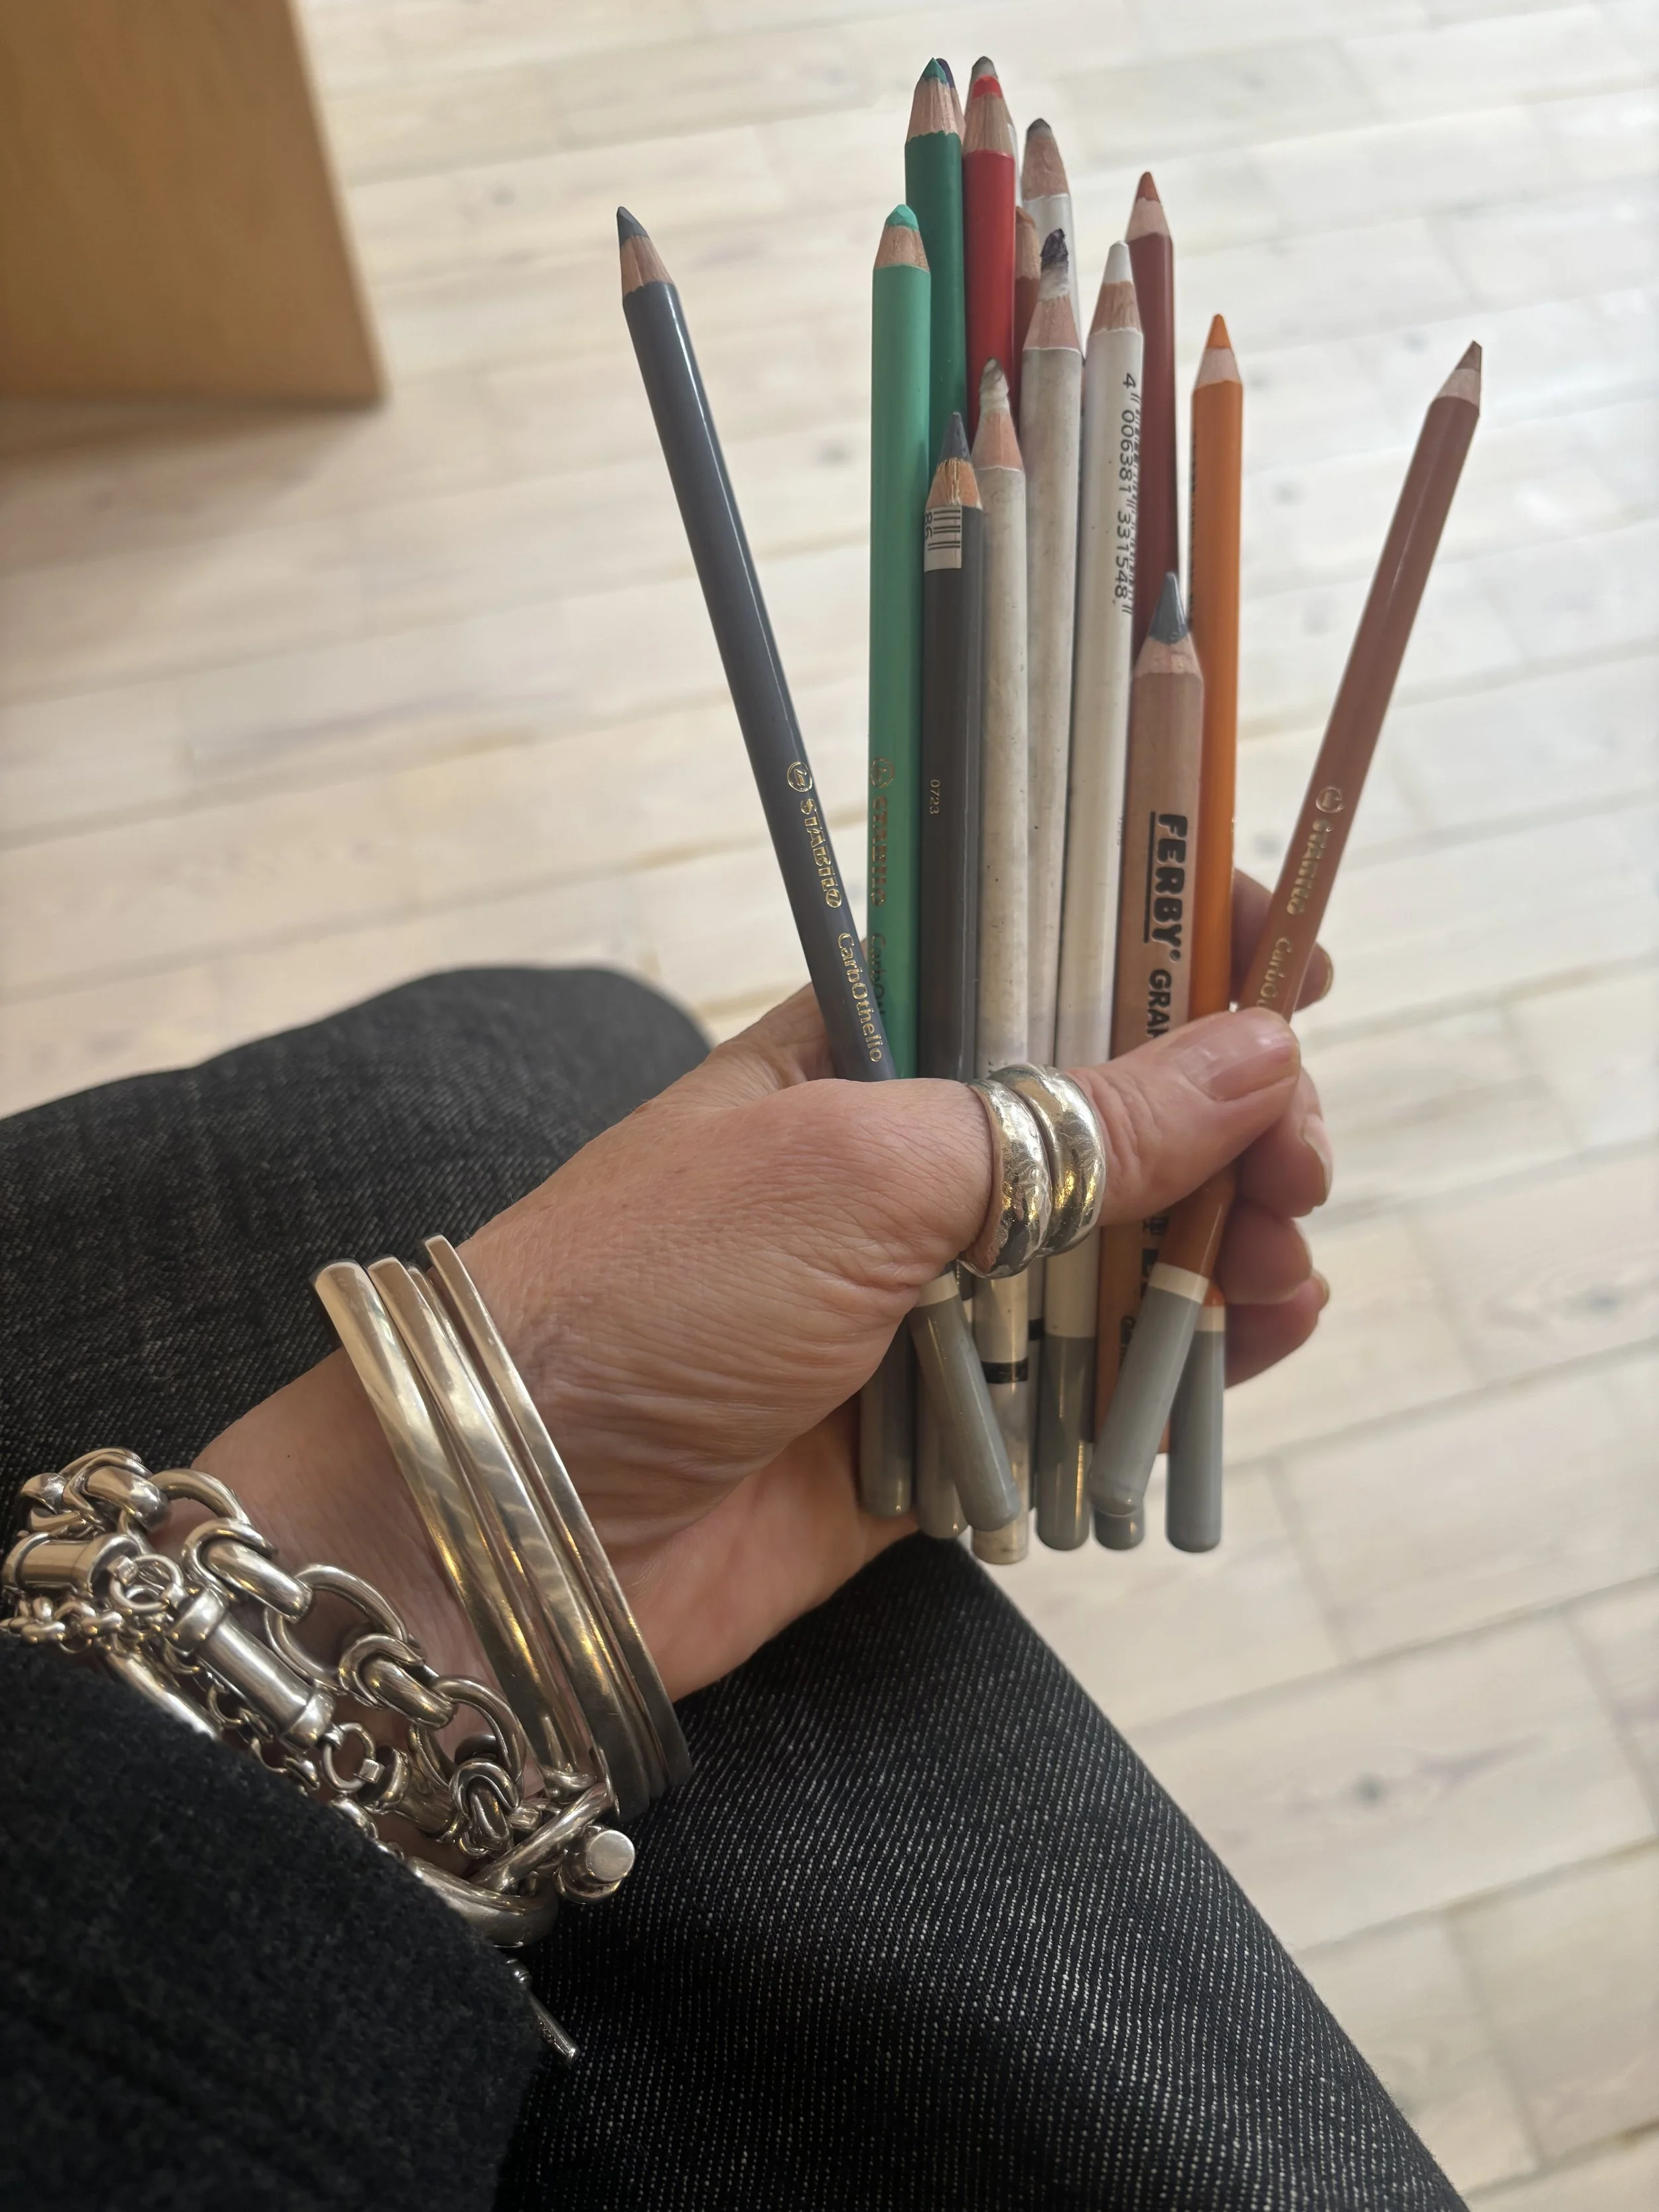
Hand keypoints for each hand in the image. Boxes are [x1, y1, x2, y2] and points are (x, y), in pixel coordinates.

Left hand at [202, 875, 1332, 1708]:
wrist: (520, 1515)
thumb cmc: (658, 1291)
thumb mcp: (869, 1165)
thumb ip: (1070, 1118)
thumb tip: (1258, 1050)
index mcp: (868, 1044)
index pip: (1045, 958)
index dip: (1167, 945)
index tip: (1284, 955)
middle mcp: (909, 1159)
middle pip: (1114, 1116)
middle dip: (1225, 1126)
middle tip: (1293, 1163)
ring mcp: (932, 1294)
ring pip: (1123, 1251)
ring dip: (1220, 1248)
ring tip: (1279, 1266)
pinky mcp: (951, 1424)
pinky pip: (1096, 1381)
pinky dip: (1182, 1364)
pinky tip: (1255, 1341)